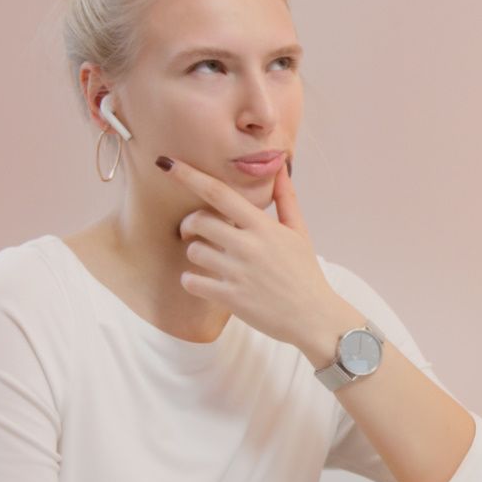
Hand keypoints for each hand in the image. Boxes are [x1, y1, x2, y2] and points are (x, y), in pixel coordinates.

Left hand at [155, 154, 365, 366]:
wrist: (314, 317)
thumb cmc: (305, 273)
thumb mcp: (299, 233)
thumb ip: (286, 199)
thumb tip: (280, 168)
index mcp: (263, 226)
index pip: (219, 193)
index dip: (189, 175)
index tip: (167, 163)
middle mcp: (248, 246)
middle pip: (198, 220)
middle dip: (189, 223)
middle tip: (193, 231)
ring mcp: (238, 272)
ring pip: (194, 251)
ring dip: (195, 253)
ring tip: (210, 261)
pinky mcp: (231, 298)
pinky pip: (192, 282)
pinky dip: (191, 280)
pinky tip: (202, 282)